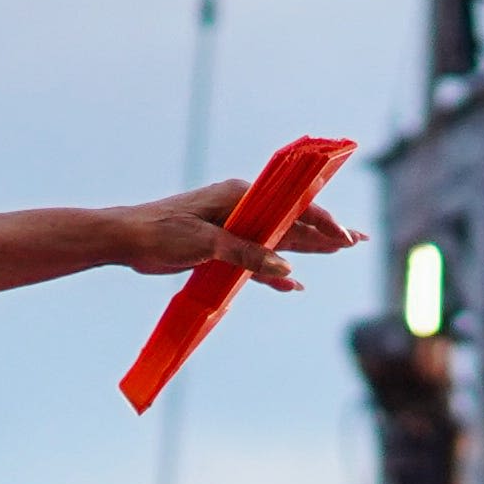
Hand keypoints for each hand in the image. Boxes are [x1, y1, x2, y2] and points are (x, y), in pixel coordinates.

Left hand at [110, 170, 364, 295]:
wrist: (126, 239)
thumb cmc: (161, 232)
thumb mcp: (206, 242)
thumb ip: (246, 255)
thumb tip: (286, 272)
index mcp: (239, 197)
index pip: (291, 208)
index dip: (321, 223)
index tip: (345, 238)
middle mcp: (241, 209)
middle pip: (291, 222)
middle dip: (324, 232)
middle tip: (357, 241)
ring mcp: (233, 228)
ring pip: (278, 242)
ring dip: (306, 251)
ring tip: (337, 253)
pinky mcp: (221, 249)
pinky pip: (257, 261)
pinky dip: (274, 275)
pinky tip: (293, 286)